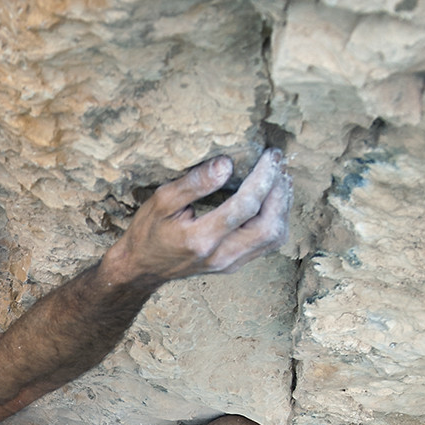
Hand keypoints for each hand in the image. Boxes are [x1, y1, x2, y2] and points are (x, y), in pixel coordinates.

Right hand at [104, 149, 291, 286]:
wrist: (142, 268)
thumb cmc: (149, 231)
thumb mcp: (161, 201)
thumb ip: (194, 183)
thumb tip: (226, 164)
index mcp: (201, 239)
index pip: (245, 206)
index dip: (263, 178)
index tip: (269, 155)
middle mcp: (221, 256)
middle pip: (269, 226)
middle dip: (280, 191)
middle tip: (279, 164)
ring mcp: (230, 263)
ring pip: (274, 237)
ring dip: (283, 206)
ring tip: (280, 177)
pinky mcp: (235, 264)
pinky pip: (268, 243)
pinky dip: (277, 218)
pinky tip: (273, 197)